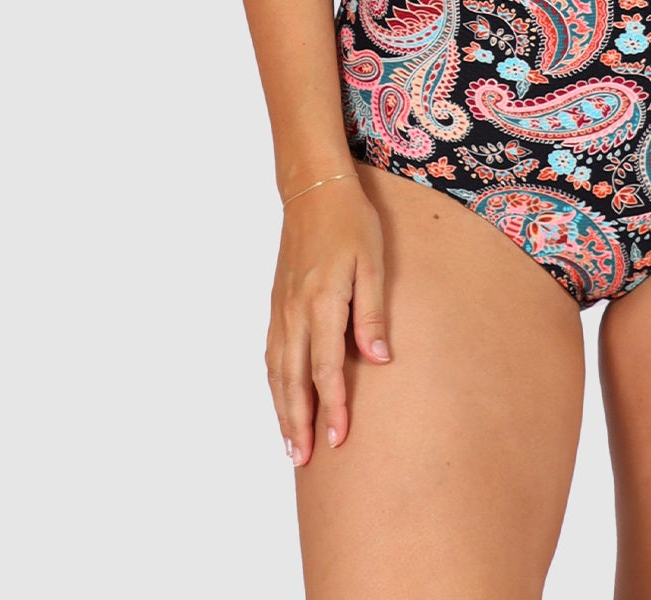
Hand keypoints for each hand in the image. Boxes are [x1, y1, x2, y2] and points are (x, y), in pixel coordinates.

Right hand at [266, 175, 390, 464]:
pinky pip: (271, 352)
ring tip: (291, 444)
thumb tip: (379, 358)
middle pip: (294, 379)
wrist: (313, 191)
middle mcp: (295, 310)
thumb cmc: (351, 223)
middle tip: (305, 459)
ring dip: (282, 409)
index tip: (339, 439)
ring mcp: (281, 308)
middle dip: (300, 421)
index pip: (326, 367)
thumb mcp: (373, 262)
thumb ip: (372, 312)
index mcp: (322, 301)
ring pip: (277, 370)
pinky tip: (280, 399)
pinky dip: (273, 383)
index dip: (333, 406)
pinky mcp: (276, 303)